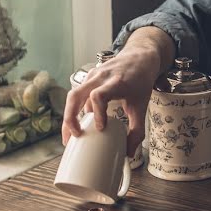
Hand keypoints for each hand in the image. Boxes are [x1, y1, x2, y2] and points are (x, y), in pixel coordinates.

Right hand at [62, 28, 174, 154]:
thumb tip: (128, 153)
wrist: (140, 57)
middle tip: (74, 137)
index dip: (96, 113)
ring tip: (69, 136)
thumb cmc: (141, 80)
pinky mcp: (88, 78)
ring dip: (68, 116)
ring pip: (72, 95)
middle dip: (70, 118)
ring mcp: (92, 76)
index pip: (98, 95)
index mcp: (116, 83)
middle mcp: (101, 77)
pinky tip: (76, 124)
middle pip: (76, 95)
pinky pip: (76, 94)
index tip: (101, 127)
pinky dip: (73, 110)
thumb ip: (137, 130)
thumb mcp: (142, 106)